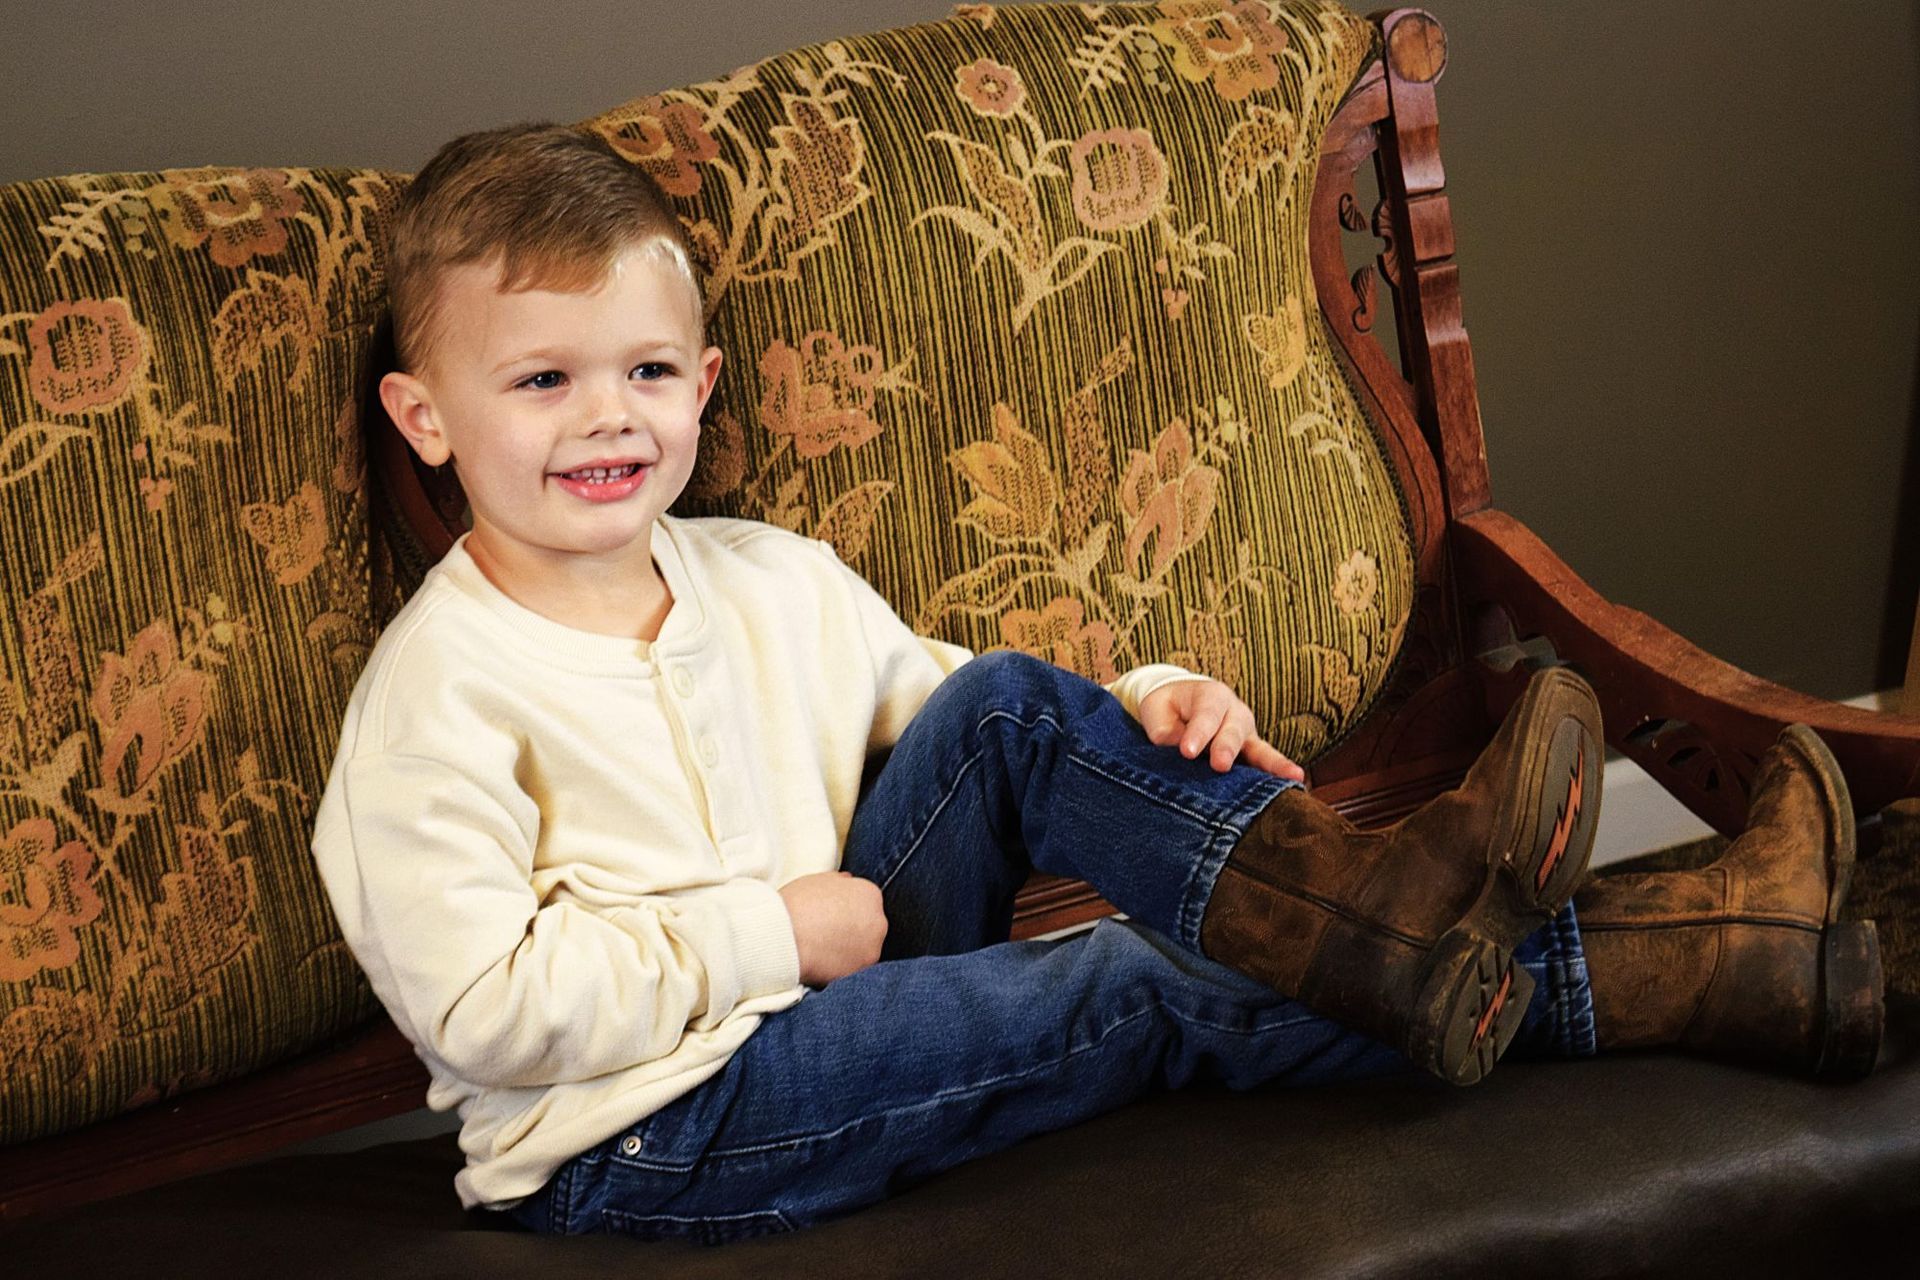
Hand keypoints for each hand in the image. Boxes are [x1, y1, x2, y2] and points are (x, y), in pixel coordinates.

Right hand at [778, 871, 887, 986]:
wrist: (785, 937)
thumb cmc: (797, 905)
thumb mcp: (818, 880)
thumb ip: (839, 881)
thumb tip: (847, 881)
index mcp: (870, 893)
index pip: (866, 901)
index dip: (847, 909)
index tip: (832, 915)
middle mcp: (879, 920)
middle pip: (870, 925)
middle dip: (853, 929)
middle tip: (827, 933)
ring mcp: (874, 947)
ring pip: (864, 948)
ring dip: (850, 949)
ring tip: (824, 949)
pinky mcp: (863, 969)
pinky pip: (855, 967)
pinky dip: (843, 966)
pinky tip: (824, 962)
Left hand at [1138, 679, 1306, 781]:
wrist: (1183, 702)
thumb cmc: (1168, 706)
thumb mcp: (1157, 711)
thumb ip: (1164, 731)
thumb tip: (1176, 752)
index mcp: (1210, 695)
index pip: (1206, 714)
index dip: (1198, 733)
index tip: (1187, 751)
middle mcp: (1234, 711)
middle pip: (1233, 730)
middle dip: (1227, 747)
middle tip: (1219, 765)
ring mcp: (1247, 732)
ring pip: (1259, 747)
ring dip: (1270, 763)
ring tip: (1290, 775)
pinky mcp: (1252, 751)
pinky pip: (1266, 761)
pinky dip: (1279, 771)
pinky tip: (1297, 781)